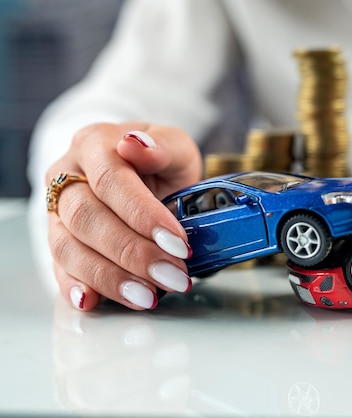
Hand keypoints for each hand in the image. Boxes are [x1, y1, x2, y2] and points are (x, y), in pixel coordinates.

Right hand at [46, 122, 202, 309]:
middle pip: (87, 218)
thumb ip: (162, 146)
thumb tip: (136, 146)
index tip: (177, 241)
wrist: (141, 169)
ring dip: (110, 277)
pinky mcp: (59, 241)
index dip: (142, 213)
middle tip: (173, 274)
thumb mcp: (174, 145)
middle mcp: (67, 177)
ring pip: (68, 248)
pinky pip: (59, 267)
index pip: (110, 180)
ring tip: (149, 296)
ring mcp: (58, 211)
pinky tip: (95, 302)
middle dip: (132, 252)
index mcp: (94, 145)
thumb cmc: (159, 159)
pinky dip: (77, 288)